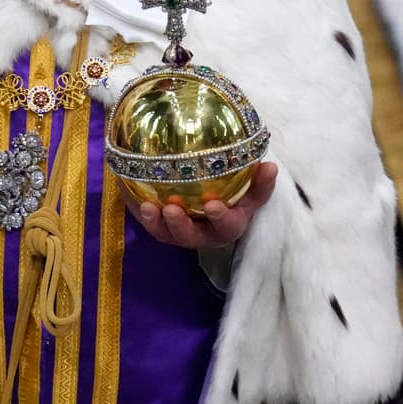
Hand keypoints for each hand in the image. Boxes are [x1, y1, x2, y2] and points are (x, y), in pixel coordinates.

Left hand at [134, 161, 276, 249]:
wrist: (216, 208)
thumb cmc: (236, 199)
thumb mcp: (251, 192)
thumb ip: (261, 182)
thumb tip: (271, 166)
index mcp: (227, 226)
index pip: (227, 226)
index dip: (220, 218)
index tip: (213, 205)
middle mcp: (203, 235)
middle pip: (190, 237)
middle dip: (180, 225)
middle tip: (172, 209)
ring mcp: (181, 233)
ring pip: (167, 234)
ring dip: (156, 222)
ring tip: (147, 207)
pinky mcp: (162, 227)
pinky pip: (150, 222)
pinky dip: (140, 212)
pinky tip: (131, 195)